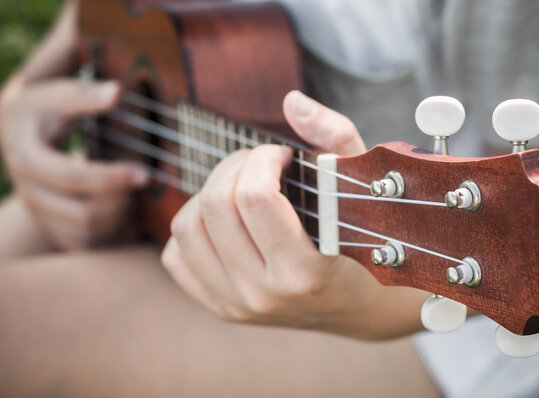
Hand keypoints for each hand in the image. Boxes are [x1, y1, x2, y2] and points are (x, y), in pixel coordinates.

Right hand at [0, 79, 148, 248]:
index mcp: (26, 157)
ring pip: (86, 233)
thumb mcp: (56, 96)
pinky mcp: (53, 227)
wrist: (18, 137)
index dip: (111, 178)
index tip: (145, 173)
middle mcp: (29, 192)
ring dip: (119, 217)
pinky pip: (87, 243)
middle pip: (81, 213)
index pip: (71, 178)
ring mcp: (40, 214)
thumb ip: (84, 94)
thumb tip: (117, 92)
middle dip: (121, 201)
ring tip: (136, 194)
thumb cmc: (43, 111)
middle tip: (145, 181)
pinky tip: (128, 211)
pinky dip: (112, 232)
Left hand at [162, 90, 415, 337]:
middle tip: (259, 163)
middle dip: (234, 166)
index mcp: (305, 270)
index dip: (262, 159)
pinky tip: (225, 221)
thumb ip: (334, 137)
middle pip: (215, 205)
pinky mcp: (219, 307)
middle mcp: (265, 295)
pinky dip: (193, 227)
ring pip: (187, 227)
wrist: (354, 303)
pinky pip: (175, 256)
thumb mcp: (359, 185)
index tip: (280, 155)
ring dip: (209, 192)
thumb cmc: (358, 238)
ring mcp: (237, 305)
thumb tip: (291, 101)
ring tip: (240, 187)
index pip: (255, 197)